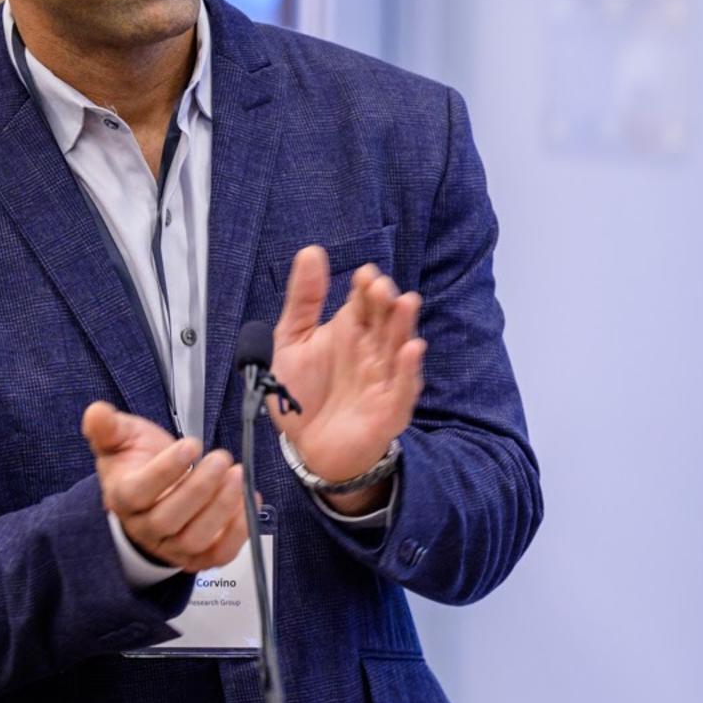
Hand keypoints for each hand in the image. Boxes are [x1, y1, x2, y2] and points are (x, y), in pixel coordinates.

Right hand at [83, 401, 247, 572]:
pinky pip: (218, 554)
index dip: (166, 470)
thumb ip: (109, 427)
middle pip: (168, 519)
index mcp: (122, 497)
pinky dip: (238, 532)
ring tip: (238, 475)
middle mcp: (144, 528)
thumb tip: (96, 412)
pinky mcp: (197, 556)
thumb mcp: (123, 438)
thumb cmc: (140, 462)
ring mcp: (171, 546)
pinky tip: (250, 501)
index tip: (191, 445)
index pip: (138, 493)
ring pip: (194, 538)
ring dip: (222, 507)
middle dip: (200, 488)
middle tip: (222, 458)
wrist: (155, 490)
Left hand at [268, 246, 426, 508]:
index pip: (364, 303)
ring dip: (403, 327)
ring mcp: (383, 379)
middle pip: (385, 321)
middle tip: (381, 287)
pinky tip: (411, 350)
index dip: (366, 288)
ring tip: (405, 303)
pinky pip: (403, 388)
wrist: (306, 450)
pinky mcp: (389, 410)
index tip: (364, 275)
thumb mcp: (290, 342)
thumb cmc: (301, 396)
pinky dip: (408, 370)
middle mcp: (371, 352)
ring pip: (399, 348)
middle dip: (386, 303)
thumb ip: (303, 300)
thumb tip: (311, 252)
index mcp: (350, 332)